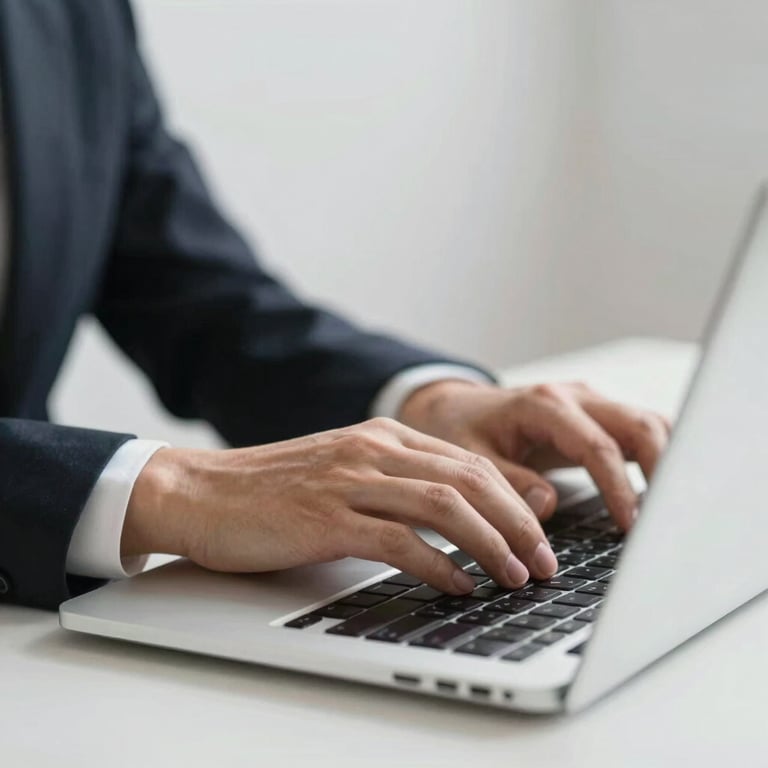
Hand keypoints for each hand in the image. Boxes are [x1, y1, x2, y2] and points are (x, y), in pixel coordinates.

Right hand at [122, 417, 559, 593]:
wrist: (200, 490)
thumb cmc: (271, 490)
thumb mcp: (343, 472)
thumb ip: (392, 484)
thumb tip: (451, 522)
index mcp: (382, 438)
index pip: (469, 462)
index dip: (514, 499)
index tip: (538, 534)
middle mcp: (372, 451)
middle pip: (470, 480)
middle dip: (518, 523)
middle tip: (545, 561)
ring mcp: (349, 481)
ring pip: (445, 506)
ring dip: (491, 544)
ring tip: (516, 576)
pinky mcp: (326, 518)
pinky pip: (399, 542)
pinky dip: (438, 566)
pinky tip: (458, 586)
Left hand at [399, 379, 670, 530]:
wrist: (454, 408)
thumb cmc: (460, 430)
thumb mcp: (468, 457)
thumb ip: (506, 481)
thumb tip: (547, 506)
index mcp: (542, 405)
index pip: (596, 446)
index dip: (617, 487)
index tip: (629, 525)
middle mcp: (572, 397)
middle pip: (638, 425)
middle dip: (662, 469)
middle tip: (668, 519)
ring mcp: (588, 404)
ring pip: (647, 423)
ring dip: (667, 461)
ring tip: (673, 509)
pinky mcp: (595, 416)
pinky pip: (639, 430)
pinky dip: (658, 455)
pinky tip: (663, 489)